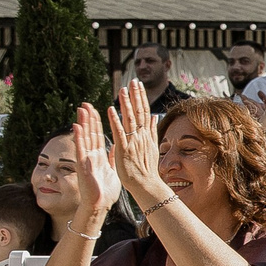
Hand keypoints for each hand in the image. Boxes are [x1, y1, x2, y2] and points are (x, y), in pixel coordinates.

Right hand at [66, 101, 124, 226]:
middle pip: (90, 133)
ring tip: (81, 109)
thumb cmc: (105, 191)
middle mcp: (91, 155)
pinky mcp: (82, 166)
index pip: (97, 135)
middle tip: (86, 104)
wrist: (100, 205)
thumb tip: (115, 147)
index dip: (96, 122)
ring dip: (83, 123)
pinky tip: (77, 126)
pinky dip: (79, 138)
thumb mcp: (111, 171)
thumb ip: (112, 158)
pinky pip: (81, 149)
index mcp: (99, 156)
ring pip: (84, 138)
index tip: (95, 109)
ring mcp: (86, 159)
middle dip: (88, 118)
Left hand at [99, 84, 166, 206]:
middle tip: (132, 80)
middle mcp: (141, 136)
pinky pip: (119, 133)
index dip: (140, 97)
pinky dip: (115, 121)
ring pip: (129, 119)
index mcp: (146, 134)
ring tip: (122, 90)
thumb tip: (154, 115)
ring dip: (126, 104)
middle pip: (138, 112)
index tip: (137, 84)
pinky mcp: (124, 150)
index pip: (143, 111)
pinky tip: (111, 109)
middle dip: (135, 95)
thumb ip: (151, 129)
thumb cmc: (147, 168)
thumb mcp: (152, 146)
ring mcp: (133, 142)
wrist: (146, 184)